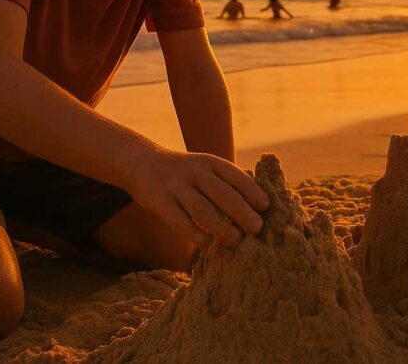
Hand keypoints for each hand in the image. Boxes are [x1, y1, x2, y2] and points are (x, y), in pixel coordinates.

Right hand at [124, 148, 269, 247]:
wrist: (142, 163)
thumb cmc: (185, 173)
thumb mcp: (206, 167)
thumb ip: (227, 182)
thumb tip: (257, 205)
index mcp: (211, 162)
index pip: (236, 177)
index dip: (253, 192)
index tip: (265, 207)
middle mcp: (195, 171)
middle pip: (223, 194)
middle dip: (242, 212)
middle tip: (257, 228)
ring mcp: (176, 186)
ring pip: (203, 210)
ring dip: (222, 227)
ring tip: (235, 240)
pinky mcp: (160, 201)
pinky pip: (179, 221)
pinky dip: (195, 234)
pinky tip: (206, 243)